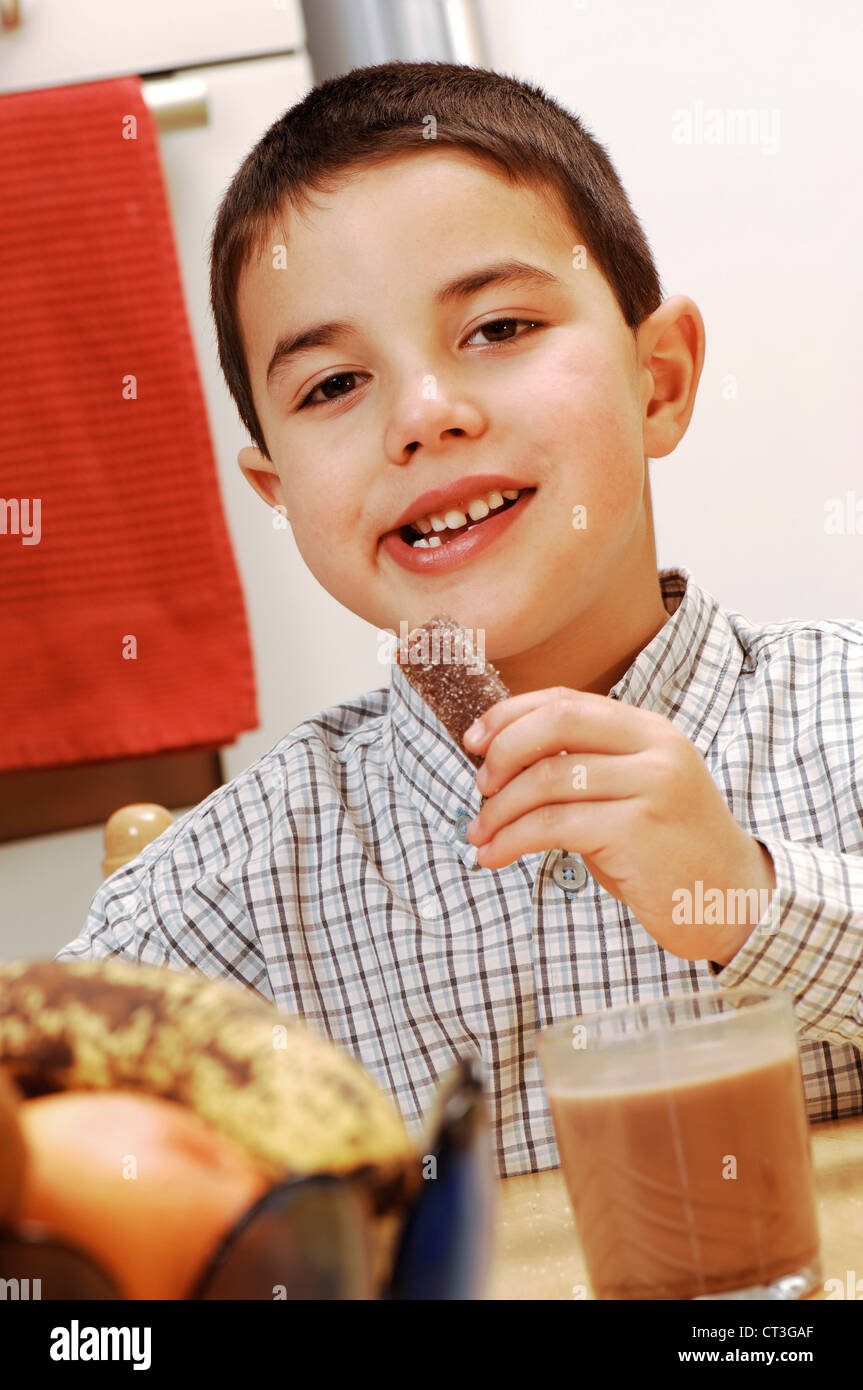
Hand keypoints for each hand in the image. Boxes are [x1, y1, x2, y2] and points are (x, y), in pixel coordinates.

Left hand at [463, 687, 776, 963]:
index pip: (567, 701)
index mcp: (649, 731)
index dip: (510, 716)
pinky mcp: (636, 831)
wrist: (732, 902)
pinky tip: (495, 855)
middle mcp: (654, 750)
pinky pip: (553, 826)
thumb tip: (502, 758)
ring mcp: (650, 788)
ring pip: (547, 780)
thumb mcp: (632, 792)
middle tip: (480, 788)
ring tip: (480, 834)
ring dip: (499, 810)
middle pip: (556, 724)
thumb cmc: (668, 850)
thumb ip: (585, 767)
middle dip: (503, 752)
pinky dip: (511, 840)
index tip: (474, 740)